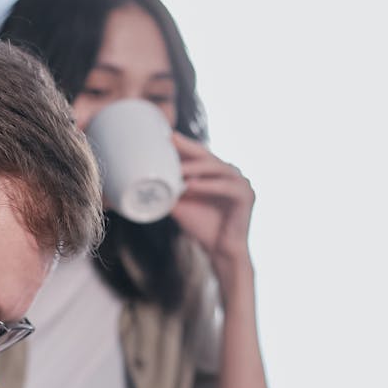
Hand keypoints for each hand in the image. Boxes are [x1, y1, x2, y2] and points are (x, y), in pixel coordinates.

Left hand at [169, 133, 255, 270]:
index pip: (199, 154)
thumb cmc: (201, 227)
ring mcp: (241, 182)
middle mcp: (231, 173)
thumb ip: (168, 190)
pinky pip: (226, 187)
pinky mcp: (247, 196)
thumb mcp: (180, 205)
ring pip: (216, 169)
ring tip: (177, 169)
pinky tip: (191, 185)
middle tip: (169, 139)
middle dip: (188, 147)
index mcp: (217, 173)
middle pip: (207, 156)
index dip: (183, 145)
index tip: (163, 136)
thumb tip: (141, 181)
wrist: (220, 251)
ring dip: (196, 168)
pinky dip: (208, 186)